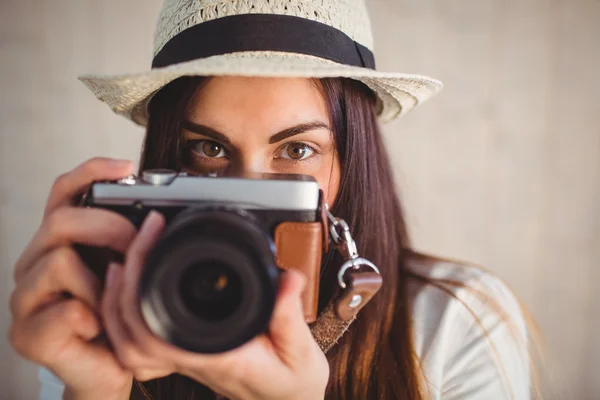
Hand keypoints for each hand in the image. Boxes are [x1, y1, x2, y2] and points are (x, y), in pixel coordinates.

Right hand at [8, 158, 137, 399]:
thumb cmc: (120, 320)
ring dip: (102, 281)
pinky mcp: (28, 334)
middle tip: (135, 245)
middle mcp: (34, 263)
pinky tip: (98, 329)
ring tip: (112, 302)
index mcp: (58, 243)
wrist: (107, 373)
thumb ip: (131, 244)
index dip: (90, 172)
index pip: (62, 193)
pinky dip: (94, 318)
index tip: (127, 166)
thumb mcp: (129, 274)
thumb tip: (160, 217)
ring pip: (60, 260)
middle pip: (60, 221)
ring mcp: (25, 299)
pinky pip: (67, 310)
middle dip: (108, 227)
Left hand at [102, 211, 329, 399]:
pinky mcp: (185, 353)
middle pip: (132, 331)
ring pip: (128, 341)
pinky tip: (131, 286)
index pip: (157, 331)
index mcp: (215, 357)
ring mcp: (183, 359)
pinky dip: (126, 314)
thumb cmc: (291, 383)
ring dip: (117, 300)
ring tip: (125, 259)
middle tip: (144, 234)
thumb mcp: (301, 353)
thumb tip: (286, 279)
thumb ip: (290, 317)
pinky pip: (140, 342)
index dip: (143, 283)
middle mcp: (191, 360)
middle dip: (127, 279)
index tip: (156, 236)